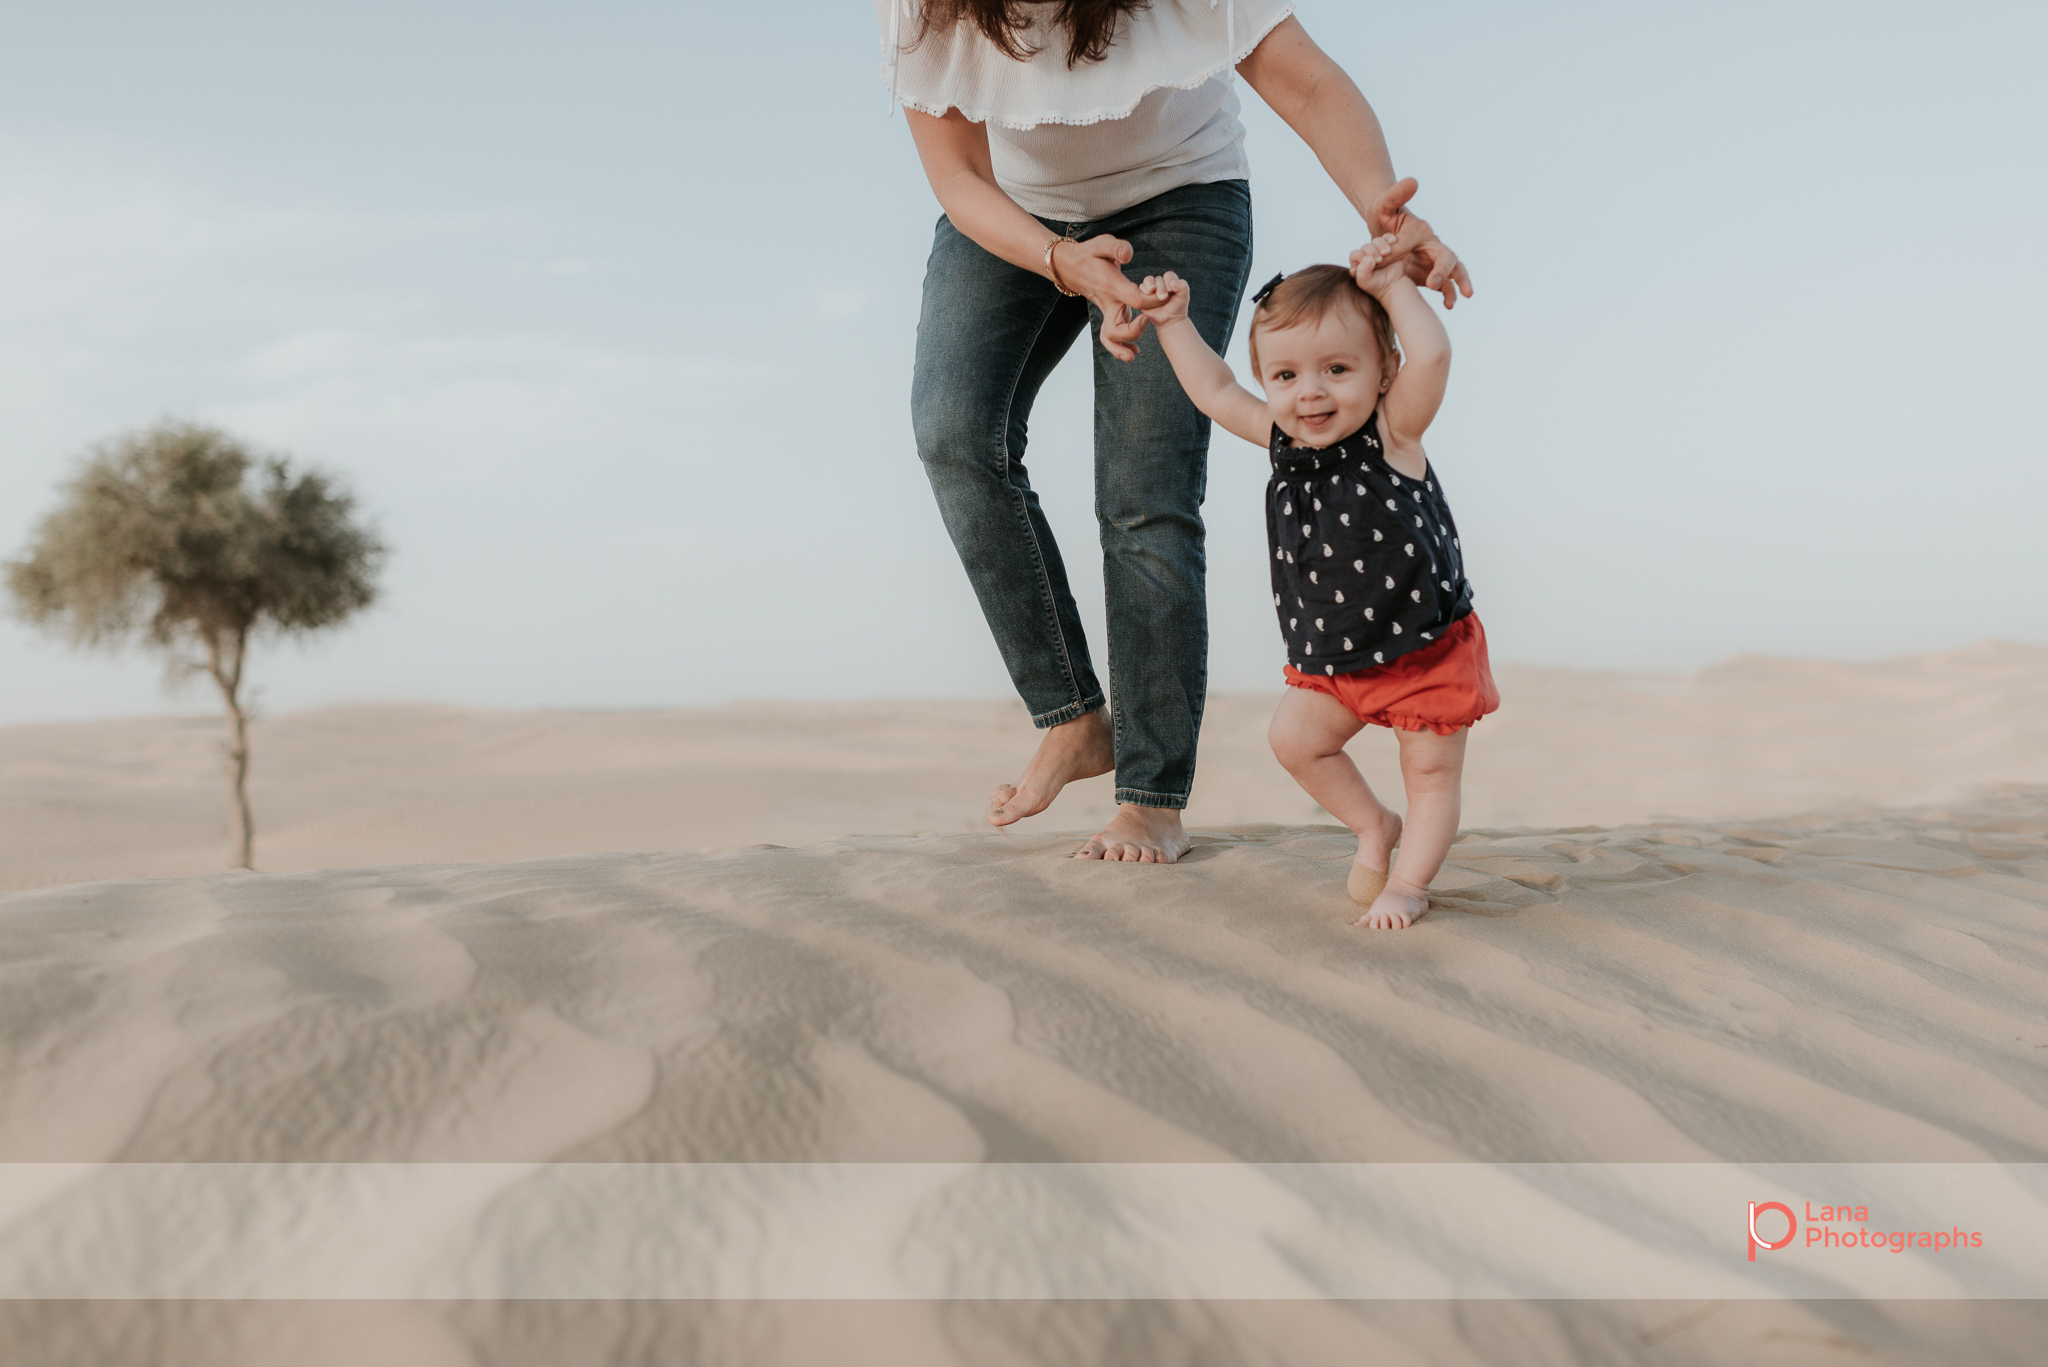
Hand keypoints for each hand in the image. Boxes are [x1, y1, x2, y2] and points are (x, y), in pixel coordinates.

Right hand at [1052, 234, 1154, 360]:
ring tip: (1135, 354)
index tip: (1165, 295)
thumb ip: (1116, 247)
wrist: (1070, 266)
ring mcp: (1107, 311)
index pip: (1135, 300)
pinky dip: (1120, 347)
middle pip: (1119, 327)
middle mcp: (1108, 302)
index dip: (1152, 301)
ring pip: (1111, 336)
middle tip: (1148, 320)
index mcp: (1110, 286)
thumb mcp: (1102, 243)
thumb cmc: (1088, 254)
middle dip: (1135, 330)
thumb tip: (1128, 255)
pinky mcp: (1109, 314)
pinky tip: (1133, 351)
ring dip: (1122, 348)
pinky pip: (1112, 336)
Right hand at [1134, 271, 1190, 325]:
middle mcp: (1161, 283)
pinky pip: (1141, 288)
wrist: (1169, 320)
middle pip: (1158, 279)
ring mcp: (1152, 289)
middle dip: (1160, 287)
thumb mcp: (1184, 297)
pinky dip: (1144, 290)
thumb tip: (1173, 283)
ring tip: (1152, 292)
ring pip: (1148, 280)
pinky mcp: (1144, 294)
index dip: (1169, 280)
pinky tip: (1147, 296)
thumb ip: (1183, 286)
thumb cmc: (1177, 308)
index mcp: (1171, 281)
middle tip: (1163, 297)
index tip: (1171, 290)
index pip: (1168, 275)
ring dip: (1150, 285)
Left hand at [1347, 234, 1405, 297]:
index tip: (1371, 262)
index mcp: (1357, 263)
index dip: (1361, 256)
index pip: (1355, 254)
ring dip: (1381, 244)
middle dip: (1372, 251)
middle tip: (1379, 260)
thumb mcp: (1366, 282)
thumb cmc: (1377, 286)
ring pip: (1376, 241)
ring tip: (1387, 252)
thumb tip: (1368, 258)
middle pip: (1366, 246)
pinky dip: (1390, 238)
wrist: (1394, 285)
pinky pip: (1387, 237)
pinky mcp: (1388, 246)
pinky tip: (1393, 241)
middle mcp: (1366, 255)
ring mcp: (1377, 250)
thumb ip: (1363, 271)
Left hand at [1360, 177, 1474, 308]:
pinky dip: (1444, 293)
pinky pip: (1438, 284)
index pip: (1440, 252)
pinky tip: (1446, 306)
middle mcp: (1432, 247)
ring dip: (1455, 288)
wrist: (1378, 223)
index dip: (1440, 268)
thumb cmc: (1382, 212)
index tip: (1433, 283)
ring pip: (1450, 274)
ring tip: (1452, 304)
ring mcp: (1428, 260)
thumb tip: (1413, 181)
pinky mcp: (1422, 271)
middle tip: (1462, 294)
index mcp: (1426, 234)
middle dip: (1458, 278)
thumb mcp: (1385, 203)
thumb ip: (1397, 194)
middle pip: (1453, 263)